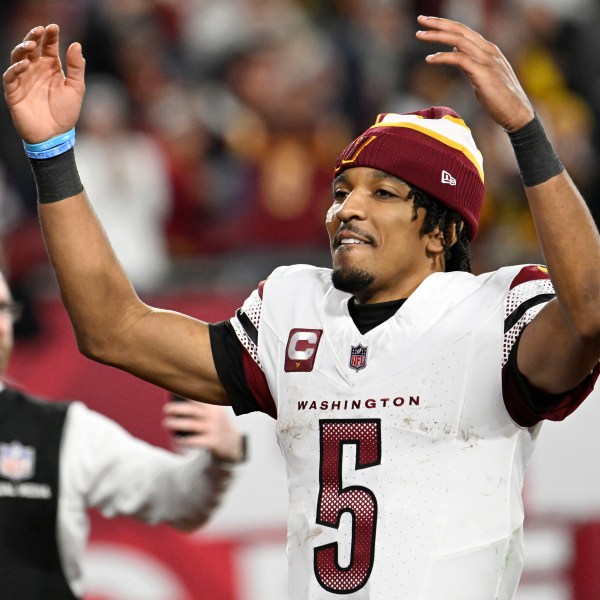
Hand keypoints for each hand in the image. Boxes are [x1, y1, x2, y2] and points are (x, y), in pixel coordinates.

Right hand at [3, 24, 84, 142]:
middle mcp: (36, 70)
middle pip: (31, 48)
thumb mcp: (76, 89)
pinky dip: (16, 69)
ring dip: (22, 49)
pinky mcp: (14, 92)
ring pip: (18, 58)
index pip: (48, 47)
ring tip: (31, 44)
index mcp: (51, 68)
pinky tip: (25, 64)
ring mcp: (23, 79)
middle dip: (34, 37)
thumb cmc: (66, 113)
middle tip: (40, 30)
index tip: (54, 27)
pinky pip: (10, 76)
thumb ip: (76, 68)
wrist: (55, 136)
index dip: (50, 36)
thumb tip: (76, 44)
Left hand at [162, 398, 244, 462]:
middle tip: (166, 409)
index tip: (174, 388)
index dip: (186, 392)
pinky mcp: (213, 442)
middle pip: (193, 410)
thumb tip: (179, 400)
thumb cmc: (218, 425)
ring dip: (177, 423)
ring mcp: (213, 429)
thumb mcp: (215, 412)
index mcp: (213, 407)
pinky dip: (186, 441)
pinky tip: (178, 440)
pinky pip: (196, 441)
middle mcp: (214, 416)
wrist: (234, 443)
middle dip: (178, 409)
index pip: (198, 397)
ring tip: (166, 423)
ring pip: (192, 425)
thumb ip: (202, 407)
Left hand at [415, 15, 533, 131]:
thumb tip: (455, 54)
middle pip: (460, 30)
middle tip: (420, 19)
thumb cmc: (499, 98)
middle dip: (439, 23)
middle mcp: (488, 50)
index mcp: (488, 49)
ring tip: (419, 35)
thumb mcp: (481, 75)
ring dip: (437, 36)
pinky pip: (460, 59)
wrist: (517, 113)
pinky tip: (430, 59)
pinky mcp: (484, 74)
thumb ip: (469, 63)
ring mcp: (487, 61)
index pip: (464, 30)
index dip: (446, 24)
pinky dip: (443, 57)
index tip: (428, 22)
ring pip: (459, 41)